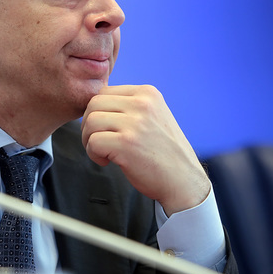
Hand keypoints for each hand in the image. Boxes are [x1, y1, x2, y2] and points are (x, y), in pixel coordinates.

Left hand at [81, 85, 209, 215]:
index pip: (104, 91)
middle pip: (93, 103)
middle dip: (89, 124)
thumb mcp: (152, 116)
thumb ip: (128, 107)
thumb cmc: (163, 152)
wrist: (183, 181)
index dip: (97, 112)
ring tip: (102, 152)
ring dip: (89, 139)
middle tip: (98, 142)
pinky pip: (93, 141)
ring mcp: (135, 123)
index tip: (105, 129)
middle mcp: (142, 103)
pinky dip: (93, 153)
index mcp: (147, 93)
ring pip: (90, 121)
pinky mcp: (126, 143)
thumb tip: (92, 105)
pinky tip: (106, 161)